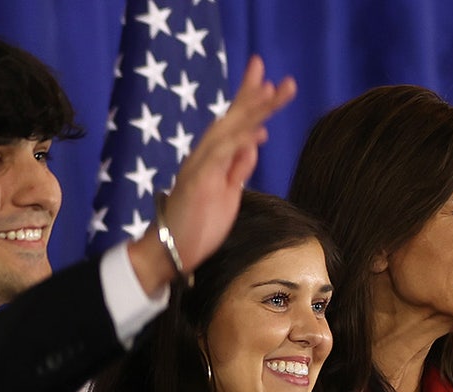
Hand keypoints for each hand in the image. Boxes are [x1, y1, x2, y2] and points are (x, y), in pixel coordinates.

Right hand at [128, 56, 295, 292]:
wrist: (169, 250)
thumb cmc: (197, 225)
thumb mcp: (227, 194)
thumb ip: (239, 168)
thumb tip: (254, 143)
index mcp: (212, 159)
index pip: (234, 125)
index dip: (251, 103)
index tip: (271, 85)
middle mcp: (205, 156)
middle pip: (232, 120)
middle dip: (255, 96)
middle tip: (283, 80)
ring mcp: (200, 167)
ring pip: (228, 131)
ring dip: (252, 111)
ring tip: (274, 92)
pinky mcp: (198, 181)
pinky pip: (219, 155)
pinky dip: (237, 140)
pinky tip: (256, 129)